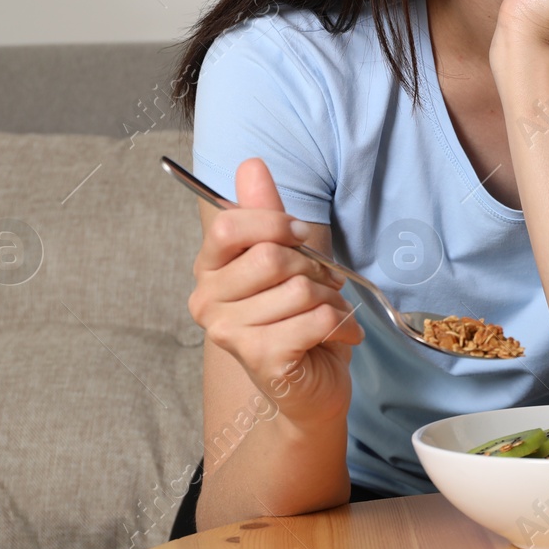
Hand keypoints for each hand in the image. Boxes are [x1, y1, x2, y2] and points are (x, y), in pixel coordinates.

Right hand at [187, 157, 362, 428]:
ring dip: (331, 300)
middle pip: (272, 257)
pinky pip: (316, 319)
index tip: (299, 236)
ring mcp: (229, 333)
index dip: (275, 223)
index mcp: (209, 269)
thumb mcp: (286, 255)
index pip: (228, 225)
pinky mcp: (261, 358)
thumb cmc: (298, 317)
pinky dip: (341, 324)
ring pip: (299, 289)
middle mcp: (207, 301)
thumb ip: (266, 212)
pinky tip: (338, 335)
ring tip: (329, 314)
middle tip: (323, 287)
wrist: (312, 383)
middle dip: (314, 268)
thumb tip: (251, 165)